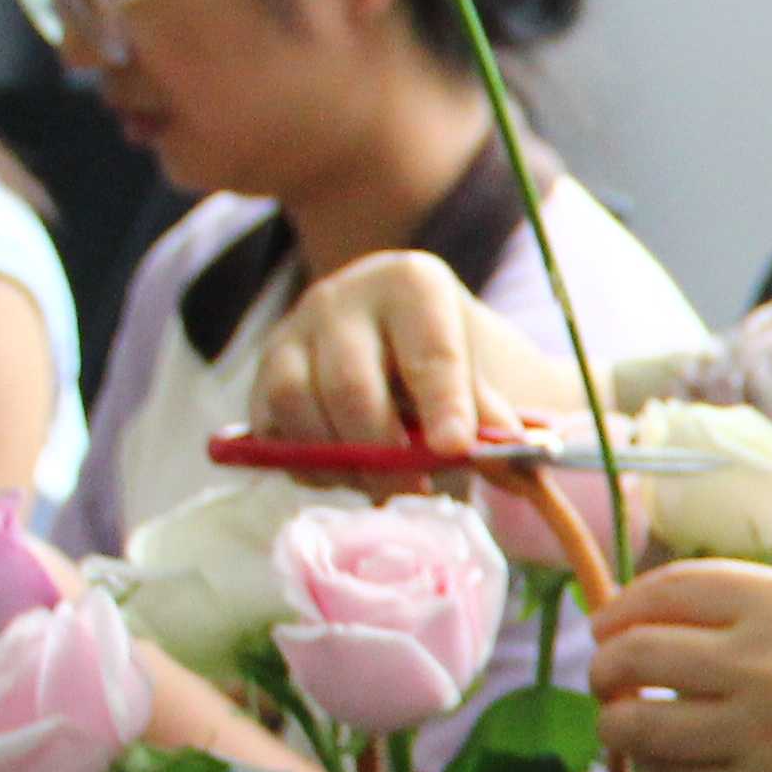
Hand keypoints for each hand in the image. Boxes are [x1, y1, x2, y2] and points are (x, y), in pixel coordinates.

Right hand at [245, 249, 537, 458]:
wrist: (395, 337)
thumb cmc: (445, 358)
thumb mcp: (481, 375)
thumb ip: (493, 417)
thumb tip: (509, 459)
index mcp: (411, 285)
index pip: (428, 350)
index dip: (442, 404)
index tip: (455, 448)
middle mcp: (342, 299)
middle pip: (350, 384)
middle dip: (381, 449)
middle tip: (416, 487)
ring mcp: (292, 332)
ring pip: (295, 403)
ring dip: (338, 460)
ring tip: (382, 486)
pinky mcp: (262, 373)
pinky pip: (269, 428)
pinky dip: (307, 466)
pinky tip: (347, 478)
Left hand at [588, 559, 771, 771]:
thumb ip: (743, 619)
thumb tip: (635, 629)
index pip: (662, 590)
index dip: (619, 611)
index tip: (608, 628)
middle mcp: (767, 659)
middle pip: (633, 655)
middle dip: (604, 671)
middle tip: (609, 683)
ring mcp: (762, 732)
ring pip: (637, 726)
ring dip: (619, 728)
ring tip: (630, 729)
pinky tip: (676, 766)